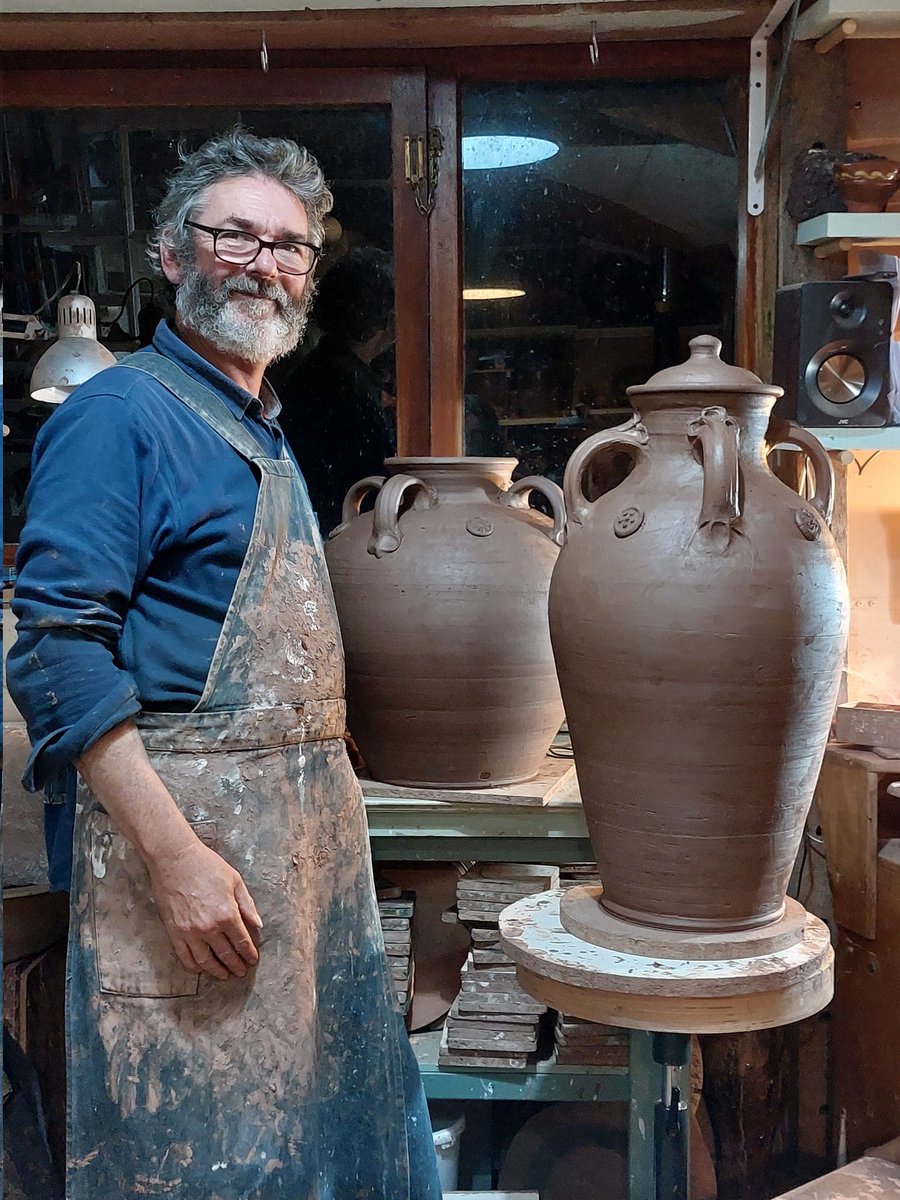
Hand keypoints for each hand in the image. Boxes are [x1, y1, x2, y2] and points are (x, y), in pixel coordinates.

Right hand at [148, 838, 262, 980]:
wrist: (175, 859)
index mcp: (227, 914)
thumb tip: (258, 925)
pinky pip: (185, 957)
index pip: (242, 942)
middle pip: (226, 954)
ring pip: (206, 961)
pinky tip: (201, 969)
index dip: (249, 953)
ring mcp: (190, 932)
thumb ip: (247, 905)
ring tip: (224, 975)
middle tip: (241, 972)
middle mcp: (209, 927)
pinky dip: (194, 966)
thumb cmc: (207, 866)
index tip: (252, 960)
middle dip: (236, 965)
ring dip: (216, 971)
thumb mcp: (235, 881)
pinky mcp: (174, 932)